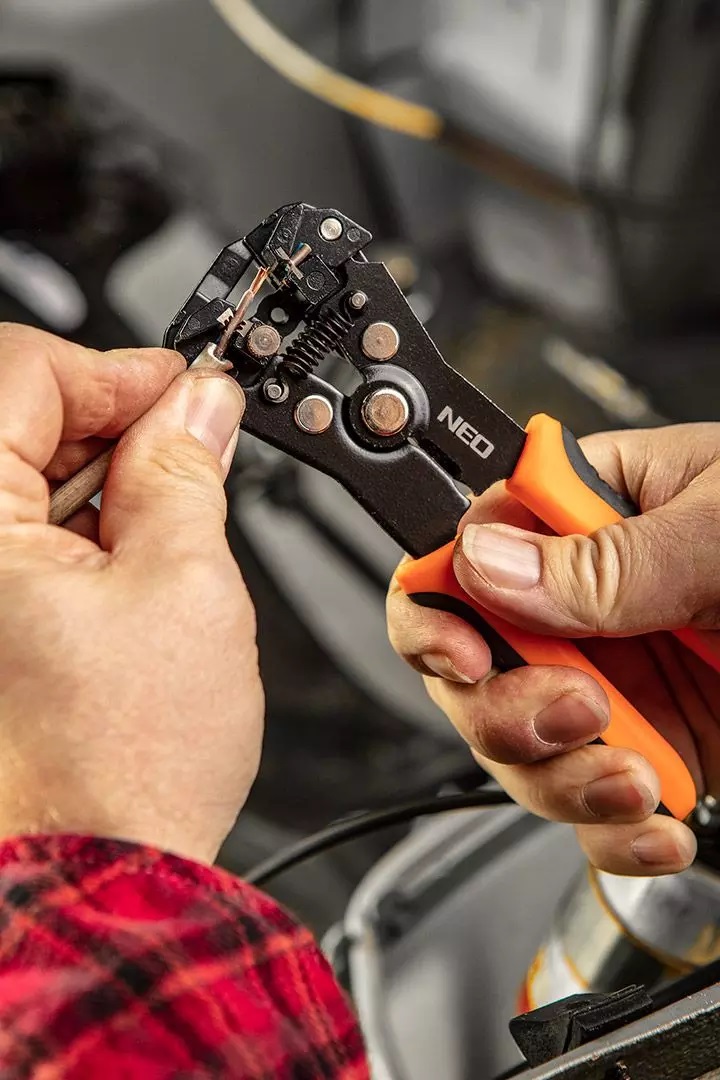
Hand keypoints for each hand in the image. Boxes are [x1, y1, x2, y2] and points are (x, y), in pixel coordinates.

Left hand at [0, 323, 262, 863]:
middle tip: (193, 449)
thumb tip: (199, 404)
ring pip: (16, 476)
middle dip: (113, 423)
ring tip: (165, 526)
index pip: (25, 371)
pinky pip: (15, 536)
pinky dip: (72, 526)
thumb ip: (186, 470)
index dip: (121, 370)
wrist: (96, 875)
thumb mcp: (188, 584)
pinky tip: (123, 560)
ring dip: (97, 479)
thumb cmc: (124, 766)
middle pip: (16, 419)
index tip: (187, 389)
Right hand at [388, 424, 719, 875]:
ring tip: (638, 775)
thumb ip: (610, 557)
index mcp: (587, 513)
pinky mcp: (650, 751)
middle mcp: (586, 604)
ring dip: (563, 781)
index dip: (439, 607)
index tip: (465, 659)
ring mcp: (615, 683)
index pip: (465, 550)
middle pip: (471, 667)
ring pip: (518, 749)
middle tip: (580, 711)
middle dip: (509, 710)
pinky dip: (610, 832)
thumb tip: (487, 562)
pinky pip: (585, 806)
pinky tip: (656, 820)